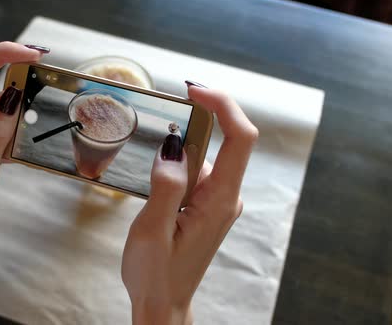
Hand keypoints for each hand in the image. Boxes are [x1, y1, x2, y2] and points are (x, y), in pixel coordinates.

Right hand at [122, 82, 257, 324]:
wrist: (162, 301)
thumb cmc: (156, 273)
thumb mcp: (152, 230)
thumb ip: (166, 187)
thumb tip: (172, 147)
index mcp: (220, 200)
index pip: (239, 139)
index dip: (223, 106)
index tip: (194, 90)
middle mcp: (227, 196)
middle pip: (226, 140)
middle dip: (197, 122)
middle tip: (165, 117)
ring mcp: (219, 200)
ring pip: (206, 155)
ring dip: (180, 150)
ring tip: (154, 183)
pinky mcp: (208, 204)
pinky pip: (198, 171)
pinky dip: (178, 164)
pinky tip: (158, 190)